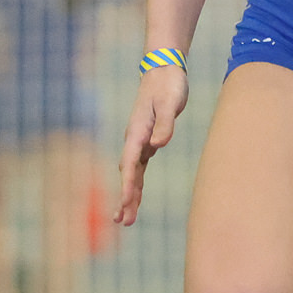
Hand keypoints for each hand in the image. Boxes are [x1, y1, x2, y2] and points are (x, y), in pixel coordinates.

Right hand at [115, 61, 188, 226]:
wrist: (163, 71)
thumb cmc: (168, 86)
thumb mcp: (170, 103)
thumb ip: (165, 125)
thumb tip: (157, 146)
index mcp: (137, 133)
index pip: (131, 164)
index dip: (127, 185)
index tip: (125, 203)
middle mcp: (135, 140)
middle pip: (128, 175)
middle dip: (125, 199)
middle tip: (122, 222)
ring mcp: (139, 141)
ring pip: (132, 174)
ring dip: (129, 195)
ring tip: (125, 218)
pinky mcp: (147, 140)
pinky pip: (139, 168)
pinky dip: (135, 183)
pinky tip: (134, 196)